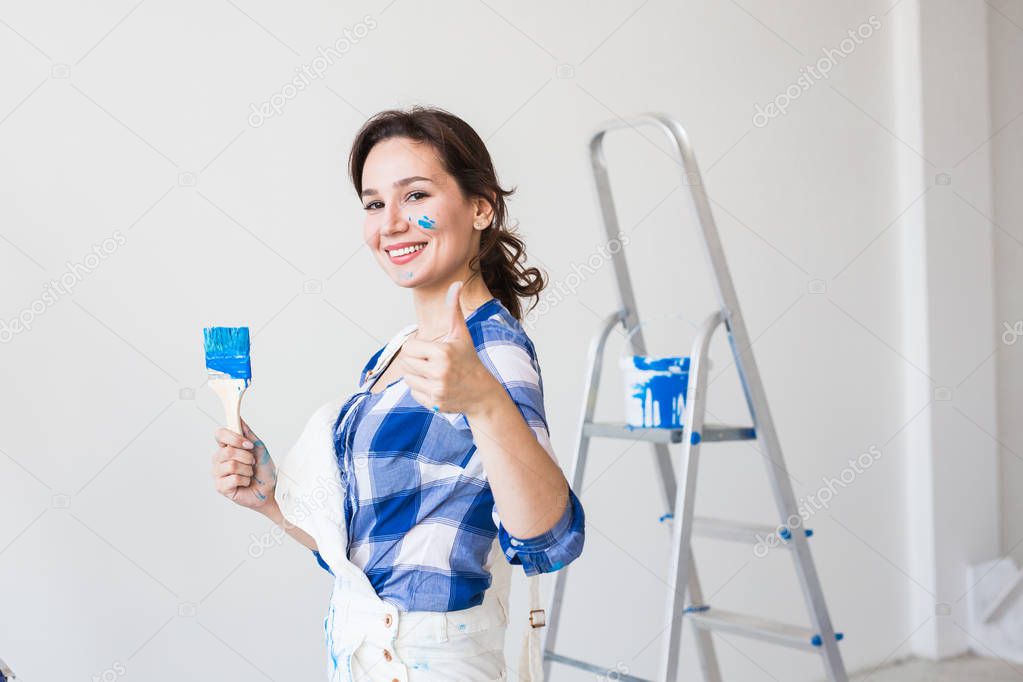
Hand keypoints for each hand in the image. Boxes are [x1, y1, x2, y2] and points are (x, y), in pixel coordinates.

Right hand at [211, 419, 276, 509]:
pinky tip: (246, 482)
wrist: (270, 488)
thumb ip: (248, 434)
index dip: (234, 438)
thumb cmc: (263, 469)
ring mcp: (218, 474)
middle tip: (252, 462)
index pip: (219, 434)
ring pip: (231, 465)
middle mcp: (219, 459)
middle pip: (227, 451)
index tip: (249, 444)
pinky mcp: (221, 487)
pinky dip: (245, 480)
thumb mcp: (259, 448)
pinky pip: (233, 479)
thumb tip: (238, 419)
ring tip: (249, 473)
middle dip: (246, 457)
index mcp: (226, 447)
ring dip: (247, 469)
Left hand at [400, 281, 499, 416]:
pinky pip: (413, 392)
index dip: (416, 346)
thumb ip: (454, 310)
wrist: (482, 392)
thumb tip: (457, 284)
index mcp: (443, 352)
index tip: (429, 348)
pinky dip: (420, 389)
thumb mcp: (461, 333)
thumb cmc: (468, 359)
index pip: (408, 347)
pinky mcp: (434, 403)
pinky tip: (435, 385)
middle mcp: (439, 372)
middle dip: (416, 360)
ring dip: (416, 374)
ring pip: (407, 378)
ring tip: (433, 372)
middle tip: (431, 361)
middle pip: (406, 363)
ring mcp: (437, 390)